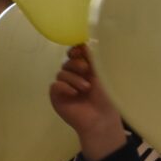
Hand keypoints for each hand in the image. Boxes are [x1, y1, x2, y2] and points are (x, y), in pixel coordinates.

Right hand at [49, 45, 126, 160]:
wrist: (101, 118)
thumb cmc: (106, 98)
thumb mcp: (101, 74)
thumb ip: (92, 58)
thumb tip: (83, 42)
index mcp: (85, 70)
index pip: (74, 54)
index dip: (75, 50)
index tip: (80, 50)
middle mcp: (73, 76)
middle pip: (67, 61)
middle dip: (76, 64)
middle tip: (86, 70)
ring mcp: (64, 87)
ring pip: (61, 73)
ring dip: (74, 78)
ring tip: (86, 88)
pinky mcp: (56, 97)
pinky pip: (55, 85)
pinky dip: (64, 87)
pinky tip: (74, 93)